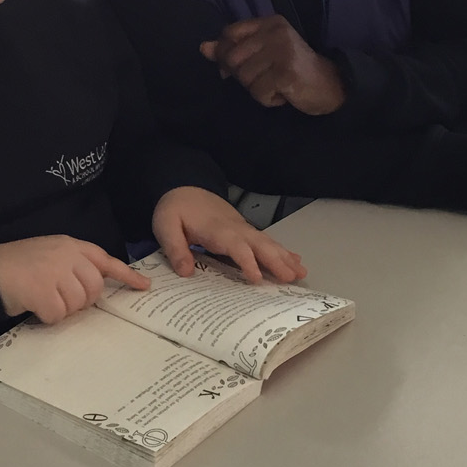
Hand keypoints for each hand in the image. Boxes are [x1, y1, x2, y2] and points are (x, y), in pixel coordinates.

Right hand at [0, 235, 150, 321]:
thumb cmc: (16, 266)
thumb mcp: (48, 255)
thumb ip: (72, 265)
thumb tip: (93, 288)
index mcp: (69, 245)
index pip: (104, 259)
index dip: (126, 275)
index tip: (144, 286)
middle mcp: (66, 255)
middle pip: (94, 289)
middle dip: (81, 301)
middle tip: (59, 299)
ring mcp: (55, 272)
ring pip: (78, 304)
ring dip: (62, 309)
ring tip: (42, 298)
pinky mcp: (43, 291)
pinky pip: (59, 315)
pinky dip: (47, 317)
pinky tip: (34, 306)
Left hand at [152, 186, 307, 284]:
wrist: (184, 187)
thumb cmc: (175, 209)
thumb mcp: (165, 227)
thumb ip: (175, 248)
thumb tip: (186, 272)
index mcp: (216, 229)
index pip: (235, 246)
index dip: (247, 261)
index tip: (257, 278)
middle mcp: (234, 228)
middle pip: (259, 244)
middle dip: (276, 261)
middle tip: (292, 278)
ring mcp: (242, 228)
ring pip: (267, 242)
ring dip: (285, 257)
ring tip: (301, 272)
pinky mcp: (244, 230)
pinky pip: (265, 241)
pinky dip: (282, 250)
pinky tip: (294, 259)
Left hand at [200, 16, 345, 114]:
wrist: (330, 85)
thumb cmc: (292, 69)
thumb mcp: (262, 54)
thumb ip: (233, 49)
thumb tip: (203, 48)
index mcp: (269, 23)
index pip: (229, 33)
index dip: (224, 54)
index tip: (232, 69)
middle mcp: (276, 33)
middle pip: (233, 58)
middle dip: (242, 76)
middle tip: (262, 80)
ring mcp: (282, 52)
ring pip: (245, 78)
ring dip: (257, 89)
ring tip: (276, 85)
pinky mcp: (286, 73)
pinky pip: (258, 92)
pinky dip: (268, 99)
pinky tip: (283, 94)